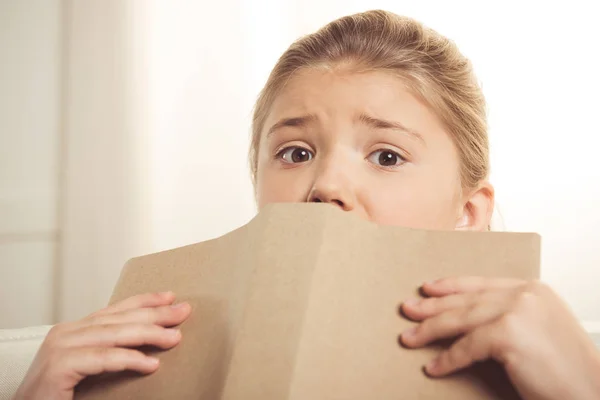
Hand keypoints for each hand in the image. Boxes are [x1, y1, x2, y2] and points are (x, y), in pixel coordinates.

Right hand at [14, 291, 191, 399]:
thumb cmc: (57, 395)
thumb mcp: (89, 367)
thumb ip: (109, 351)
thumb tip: (149, 348)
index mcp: (74, 330)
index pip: (115, 310)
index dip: (144, 301)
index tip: (170, 297)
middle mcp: (66, 333)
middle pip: (119, 319)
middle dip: (155, 314)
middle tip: (183, 312)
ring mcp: (60, 347)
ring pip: (113, 334)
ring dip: (149, 334)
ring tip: (174, 337)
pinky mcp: (58, 366)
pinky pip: (102, 359)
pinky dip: (129, 359)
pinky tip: (151, 364)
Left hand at [400, 277, 599, 399]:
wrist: (593, 393)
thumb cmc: (568, 371)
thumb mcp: (540, 330)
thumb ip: (511, 317)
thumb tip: (470, 322)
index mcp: (533, 289)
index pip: (481, 284)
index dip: (451, 286)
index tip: (428, 289)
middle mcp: (524, 294)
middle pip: (466, 299)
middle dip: (432, 306)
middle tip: (408, 310)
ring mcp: (517, 310)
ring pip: (460, 319)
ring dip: (430, 330)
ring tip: (409, 338)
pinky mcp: (508, 333)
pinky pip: (466, 346)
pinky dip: (447, 359)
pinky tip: (434, 367)